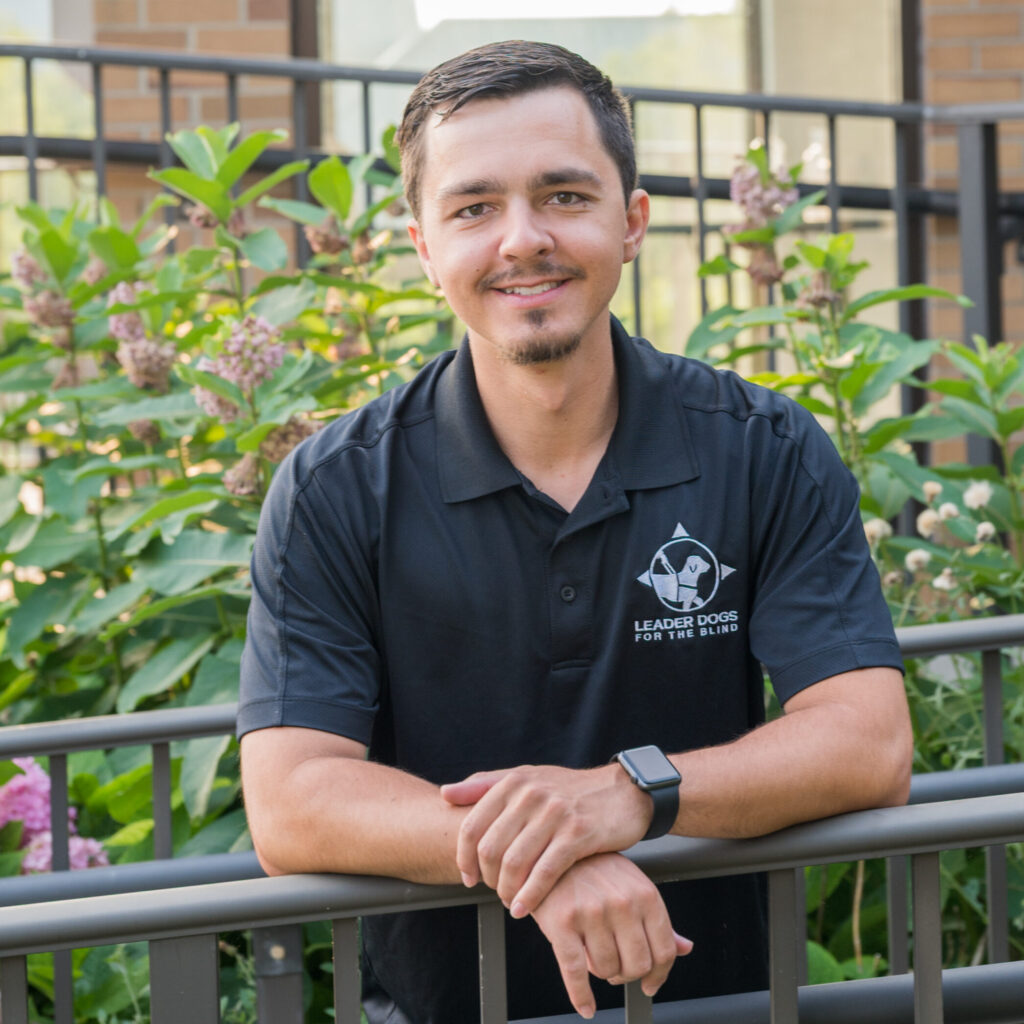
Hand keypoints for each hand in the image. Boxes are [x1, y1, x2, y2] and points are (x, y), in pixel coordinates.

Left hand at [440, 764, 652, 916]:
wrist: (622, 792)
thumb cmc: (569, 790)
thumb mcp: (527, 779)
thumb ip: (485, 785)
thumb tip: (445, 793)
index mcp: (513, 782)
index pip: (472, 826)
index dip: (463, 858)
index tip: (468, 878)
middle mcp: (530, 794)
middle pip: (490, 849)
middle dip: (487, 879)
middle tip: (494, 893)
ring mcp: (554, 813)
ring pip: (515, 863)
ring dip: (507, 892)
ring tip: (511, 903)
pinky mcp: (578, 834)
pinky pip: (545, 872)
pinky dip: (530, 896)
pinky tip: (525, 909)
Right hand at [530, 853, 692, 1019]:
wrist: (551, 852)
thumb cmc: (595, 869)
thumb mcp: (632, 885)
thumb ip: (657, 920)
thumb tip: (686, 948)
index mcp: (645, 894)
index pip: (664, 951)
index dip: (658, 976)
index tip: (650, 984)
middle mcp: (622, 903)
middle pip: (637, 966)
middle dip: (627, 975)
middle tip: (615, 967)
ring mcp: (592, 912)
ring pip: (607, 969)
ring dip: (601, 972)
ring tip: (592, 953)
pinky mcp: (562, 922)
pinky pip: (575, 972)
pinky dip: (581, 996)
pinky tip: (586, 1006)